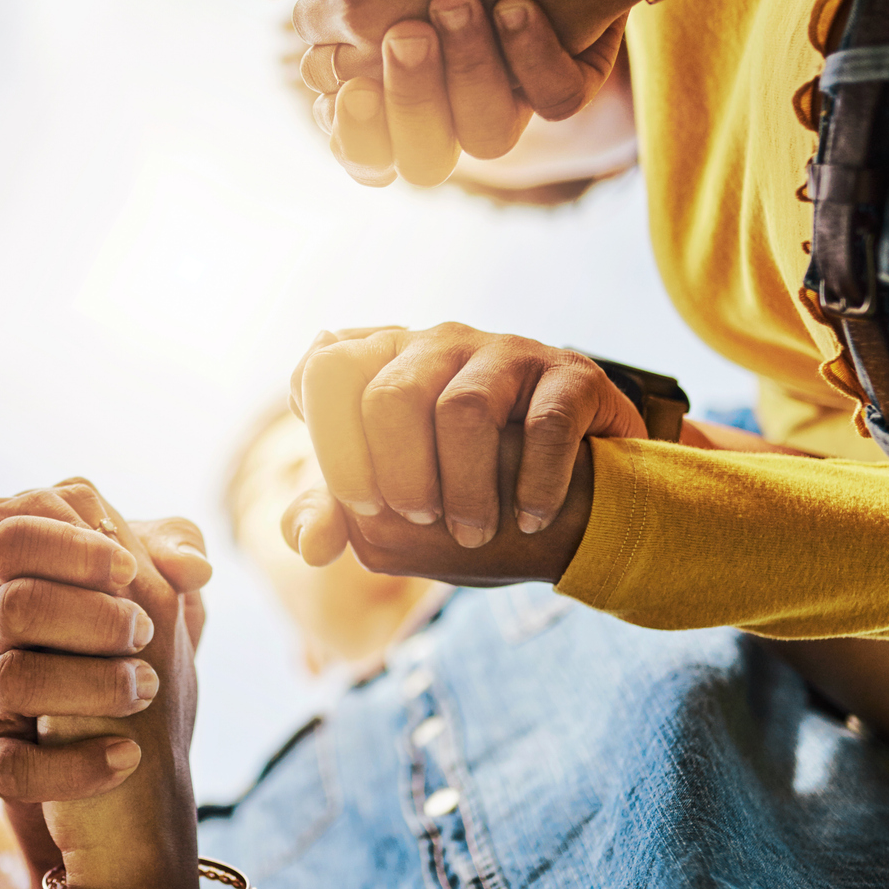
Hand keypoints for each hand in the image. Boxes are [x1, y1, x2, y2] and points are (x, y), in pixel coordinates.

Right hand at [0, 480, 209, 888]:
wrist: (126, 758)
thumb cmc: (130, 653)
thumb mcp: (158, 591)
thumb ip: (173, 554)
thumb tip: (193, 565)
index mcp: (27, 575)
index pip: (14, 529)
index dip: (70, 542)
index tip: (128, 568)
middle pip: (13, 600)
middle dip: (91, 614)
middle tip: (145, 633)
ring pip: (13, 679)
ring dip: (92, 684)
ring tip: (146, 690)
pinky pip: (12, 766)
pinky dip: (74, 765)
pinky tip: (126, 757)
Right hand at [256, 0, 640, 182]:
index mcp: (381, 70)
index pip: (353, 126)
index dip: (349, 113)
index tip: (349, 67)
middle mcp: (447, 93)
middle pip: (414, 150)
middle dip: (408, 93)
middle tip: (408, 30)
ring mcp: (509, 86)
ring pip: (486, 139)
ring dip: (468, 78)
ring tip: (461, 0)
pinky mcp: (564, 70)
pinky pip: (556, 98)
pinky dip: (536, 61)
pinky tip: (519, 5)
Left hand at [290, 323, 644, 551]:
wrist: (582, 498)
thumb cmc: (467, 496)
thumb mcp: (393, 512)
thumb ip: (339, 516)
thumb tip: (306, 542)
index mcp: (381, 366)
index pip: (322, 371)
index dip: (334, 446)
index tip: (363, 505)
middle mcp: (438, 346)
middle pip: (389, 396)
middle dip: (400, 476)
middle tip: (423, 520)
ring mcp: (506, 353)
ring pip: (463, 409)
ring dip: (466, 490)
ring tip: (474, 533)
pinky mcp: (572, 373)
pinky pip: (545, 425)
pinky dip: (535, 486)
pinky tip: (530, 521)